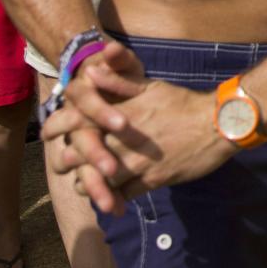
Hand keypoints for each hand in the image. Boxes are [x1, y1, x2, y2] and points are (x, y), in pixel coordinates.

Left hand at [45, 46, 238, 213]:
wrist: (220, 124)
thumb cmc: (185, 103)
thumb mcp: (152, 86)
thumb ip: (118, 79)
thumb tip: (89, 70)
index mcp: (121, 114)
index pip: (78, 122)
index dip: (58, 128)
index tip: (46, 133)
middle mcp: (124, 140)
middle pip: (81, 156)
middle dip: (67, 160)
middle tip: (61, 163)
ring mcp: (138, 162)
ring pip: (99, 179)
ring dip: (88, 183)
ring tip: (83, 182)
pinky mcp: (153, 179)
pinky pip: (124, 194)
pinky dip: (114, 197)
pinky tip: (111, 197)